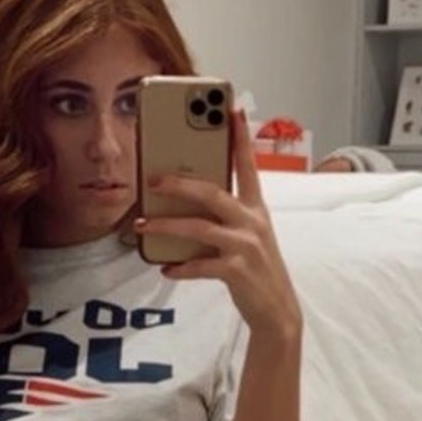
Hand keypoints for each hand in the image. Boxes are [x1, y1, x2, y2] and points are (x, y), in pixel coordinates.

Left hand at [134, 109, 301, 337]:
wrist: (278, 310)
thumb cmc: (257, 268)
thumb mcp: (250, 236)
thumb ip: (227, 216)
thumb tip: (186, 202)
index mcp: (257, 209)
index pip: (248, 166)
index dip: (240, 138)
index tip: (231, 110)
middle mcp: (253, 222)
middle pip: (213, 192)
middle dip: (180, 182)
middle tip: (153, 178)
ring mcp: (246, 247)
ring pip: (199, 228)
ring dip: (167, 225)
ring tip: (143, 224)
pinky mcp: (237, 272)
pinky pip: (201, 265)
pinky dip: (181, 267)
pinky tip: (166, 268)